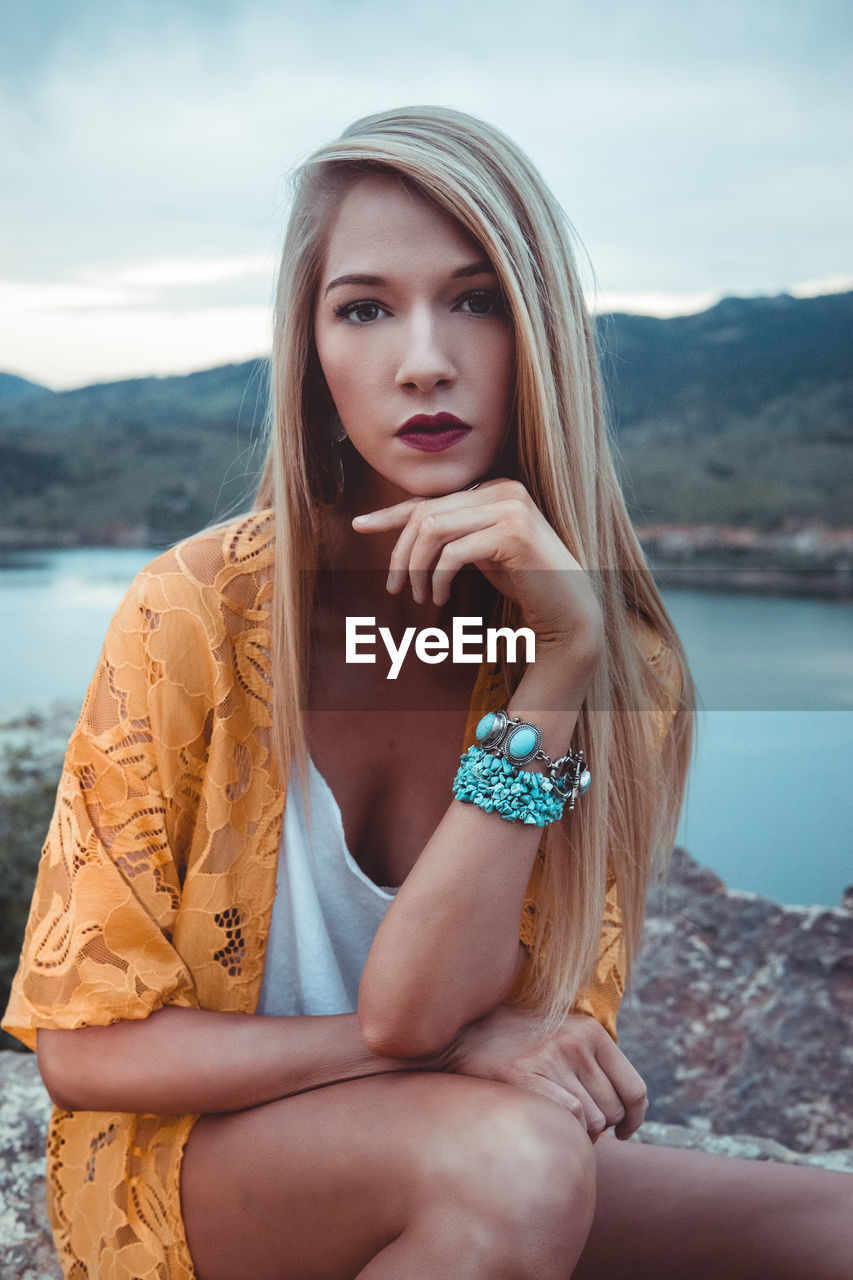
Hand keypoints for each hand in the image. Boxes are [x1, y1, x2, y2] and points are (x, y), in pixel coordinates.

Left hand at [352, 478, 603, 654]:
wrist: (568, 610)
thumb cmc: (524, 583)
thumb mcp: (479, 552)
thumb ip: (451, 535)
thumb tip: (405, 533)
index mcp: (494, 488)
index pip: (431, 500)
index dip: (390, 515)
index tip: (359, 526)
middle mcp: (503, 489)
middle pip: (426, 514)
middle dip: (401, 553)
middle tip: (395, 588)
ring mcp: (510, 507)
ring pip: (433, 530)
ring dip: (417, 568)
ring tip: (420, 597)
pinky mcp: (514, 532)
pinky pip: (453, 552)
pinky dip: (437, 577)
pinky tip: (438, 597)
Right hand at [437, 1004, 647, 1140]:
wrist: (467, 1033)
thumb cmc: (520, 1043)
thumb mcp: (566, 1036)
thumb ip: (595, 1062)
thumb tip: (628, 1110)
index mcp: (591, 1031)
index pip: (634, 1088)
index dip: (635, 1118)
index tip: (625, 1132)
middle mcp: (575, 1042)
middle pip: (614, 1109)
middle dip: (602, 1126)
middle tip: (578, 1123)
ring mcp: (551, 1058)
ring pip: (594, 1121)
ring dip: (582, 1132)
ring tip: (559, 1121)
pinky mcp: (526, 1075)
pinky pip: (570, 1118)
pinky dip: (567, 1130)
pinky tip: (551, 1125)